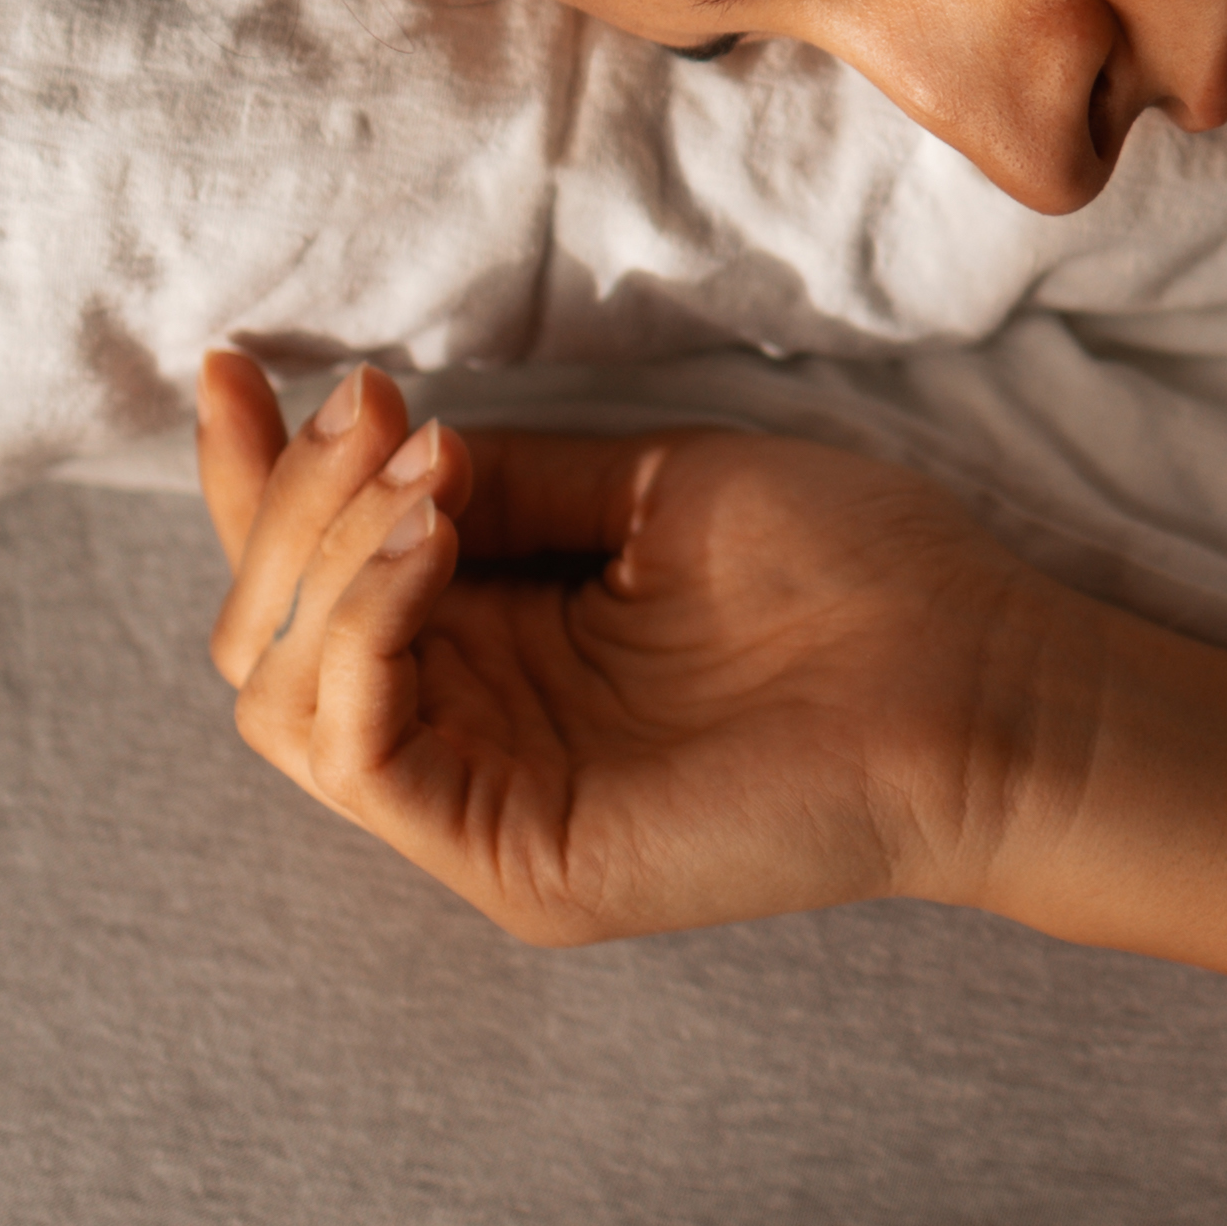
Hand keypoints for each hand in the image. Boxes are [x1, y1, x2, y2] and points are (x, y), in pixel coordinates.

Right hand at [195, 352, 1095, 942]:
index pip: (315, 582)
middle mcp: (472, 738)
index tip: (238, 365)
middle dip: (285, 502)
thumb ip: (505, 484)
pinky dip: (360, 633)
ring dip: (320, 558)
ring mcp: (483, 810)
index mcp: (500, 655)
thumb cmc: (859, 581)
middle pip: (269, 635)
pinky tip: (426, 543)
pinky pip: (358, 758)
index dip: (255, 479)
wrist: (988, 679)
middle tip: (368, 409)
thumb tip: (381, 442)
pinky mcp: (513, 860)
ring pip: (282, 697)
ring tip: (418, 475)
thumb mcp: (651, 488)